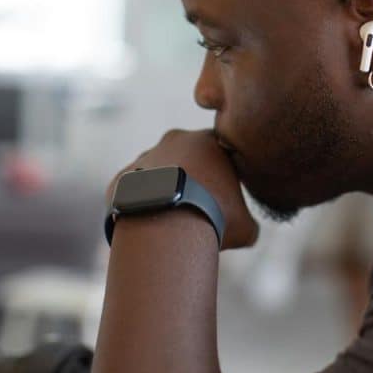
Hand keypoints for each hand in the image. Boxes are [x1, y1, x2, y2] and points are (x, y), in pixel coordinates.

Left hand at [107, 129, 258, 249]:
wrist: (167, 226)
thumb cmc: (213, 219)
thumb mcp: (245, 226)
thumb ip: (249, 223)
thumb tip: (249, 232)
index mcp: (209, 141)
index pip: (220, 152)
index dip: (224, 175)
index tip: (223, 198)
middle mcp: (175, 140)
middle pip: (186, 158)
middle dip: (192, 179)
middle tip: (197, 208)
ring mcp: (144, 157)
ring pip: (157, 172)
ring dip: (163, 190)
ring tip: (171, 221)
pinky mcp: (122, 177)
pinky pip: (134, 190)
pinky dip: (141, 204)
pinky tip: (149, 225)